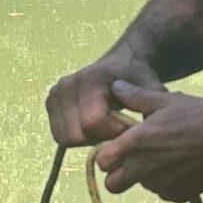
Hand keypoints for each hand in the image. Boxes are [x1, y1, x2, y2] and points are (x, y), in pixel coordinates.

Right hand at [45, 51, 163, 146]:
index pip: (93, 122)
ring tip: (104, 128)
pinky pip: (58, 135)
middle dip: (98, 139)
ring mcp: (55, 93)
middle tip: (116, 130)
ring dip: (86, 140)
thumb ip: (149, 107)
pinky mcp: (50, 102)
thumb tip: (145, 131)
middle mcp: (67, 85)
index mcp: (90, 79)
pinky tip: (92, 127)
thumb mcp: (152, 87)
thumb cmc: (138, 77)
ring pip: (64, 138)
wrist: (121, 63)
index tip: (129, 128)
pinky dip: (76, 136)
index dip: (113, 133)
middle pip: (75, 134)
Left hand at [93, 82, 202, 201]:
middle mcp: (142, 170)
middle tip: (137, 157)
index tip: (122, 144)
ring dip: (147, 175)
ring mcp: (160, 186)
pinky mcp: (178, 196)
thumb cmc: (199, 116)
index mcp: (133, 145)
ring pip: (141, 185)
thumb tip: (116, 87)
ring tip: (170, 155)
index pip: (102, 161)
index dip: (109, 153)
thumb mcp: (166, 100)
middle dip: (119, 173)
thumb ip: (136, 97)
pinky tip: (184, 165)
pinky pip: (164, 191)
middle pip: (113, 184)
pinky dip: (168, 182)